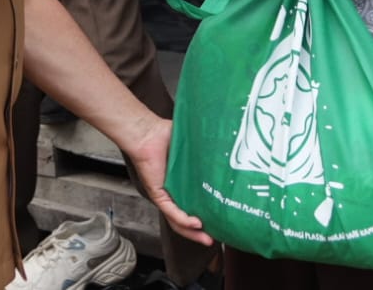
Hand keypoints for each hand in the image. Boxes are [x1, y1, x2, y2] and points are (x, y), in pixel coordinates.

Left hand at [118, 114, 212, 245]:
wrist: (146, 134)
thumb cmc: (165, 137)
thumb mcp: (191, 148)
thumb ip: (205, 153)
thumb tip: (225, 149)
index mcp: (179, 185)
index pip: (192, 206)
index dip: (204, 217)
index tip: (219, 221)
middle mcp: (172, 194)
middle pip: (184, 221)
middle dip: (200, 233)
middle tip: (215, 239)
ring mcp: (164, 196)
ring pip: (177, 221)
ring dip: (193, 232)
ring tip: (207, 238)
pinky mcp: (158, 194)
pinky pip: (171, 211)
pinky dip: (184, 220)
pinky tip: (196, 223)